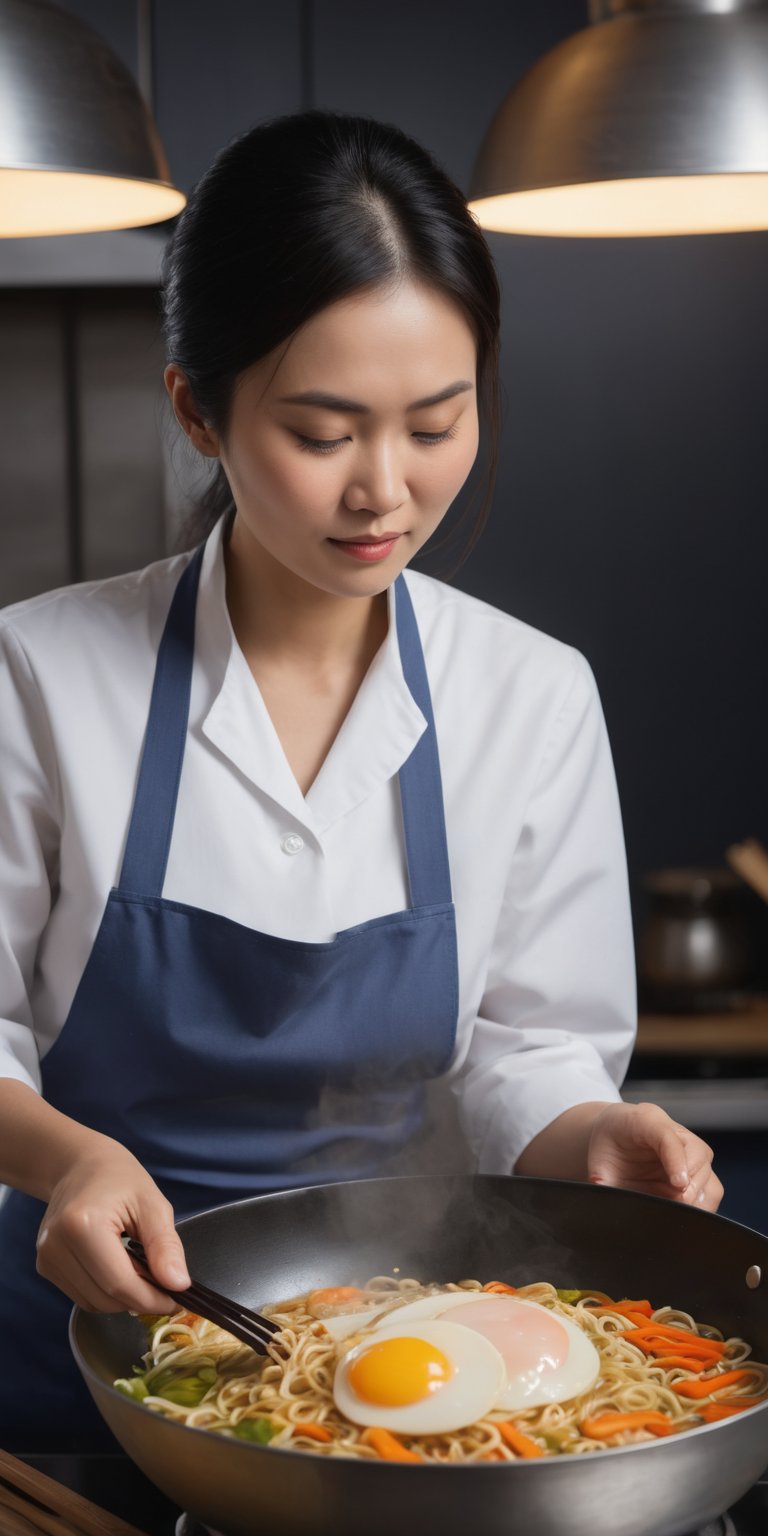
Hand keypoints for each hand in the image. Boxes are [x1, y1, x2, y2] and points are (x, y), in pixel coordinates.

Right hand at [36, 1142, 190, 1312]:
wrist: (80, 1165)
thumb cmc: (118, 1177)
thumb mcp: (152, 1204)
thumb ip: (165, 1246)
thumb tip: (178, 1284)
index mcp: (83, 1224)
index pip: (120, 1284)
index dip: (152, 1299)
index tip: (177, 1300)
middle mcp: (56, 1244)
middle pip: (106, 1298)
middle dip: (140, 1298)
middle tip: (163, 1281)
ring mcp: (47, 1257)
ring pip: (94, 1303)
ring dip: (123, 1297)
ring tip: (139, 1266)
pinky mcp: (45, 1265)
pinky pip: (82, 1296)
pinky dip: (106, 1292)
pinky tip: (117, 1266)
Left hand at [587, 1102, 722, 1210]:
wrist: (618, 1134)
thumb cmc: (609, 1144)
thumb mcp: (599, 1158)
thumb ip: (602, 1180)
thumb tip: (606, 1201)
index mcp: (647, 1120)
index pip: (669, 1137)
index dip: (676, 1161)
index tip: (678, 1185)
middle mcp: (676, 1132)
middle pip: (698, 1156)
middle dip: (689, 1187)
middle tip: (673, 1205)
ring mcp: (691, 1151)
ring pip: (709, 1176)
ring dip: (698, 1199)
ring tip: (678, 1212)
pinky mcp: (699, 1170)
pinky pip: (711, 1191)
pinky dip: (702, 1206)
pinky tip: (684, 1213)